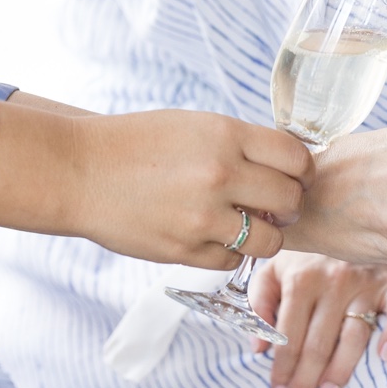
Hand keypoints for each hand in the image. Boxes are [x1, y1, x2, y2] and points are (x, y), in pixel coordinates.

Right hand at [68, 110, 313, 266]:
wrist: (82, 171)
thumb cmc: (141, 144)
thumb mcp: (198, 126)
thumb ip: (243, 145)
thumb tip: (289, 168)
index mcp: (227, 136)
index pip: (296, 157)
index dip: (304, 171)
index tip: (299, 177)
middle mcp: (221, 175)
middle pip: (290, 200)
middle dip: (290, 205)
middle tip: (278, 205)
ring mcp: (203, 217)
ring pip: (270, 240)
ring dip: (266, 234)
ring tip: (249, 224)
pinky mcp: (184, 251)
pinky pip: (233, 261)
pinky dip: (230, 252)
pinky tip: (215, 237)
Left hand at [249, 253, 386, 387]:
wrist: (342, 218)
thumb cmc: (305, 255)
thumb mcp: (272, 270)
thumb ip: (258, 304)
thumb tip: (258, 348)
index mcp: (301, 278)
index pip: (289, 336)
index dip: (281, 368)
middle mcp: (333, 280)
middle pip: (319, 343)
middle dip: (306, 378)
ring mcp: (365, 282)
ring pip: (354, 337)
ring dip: (341, 370)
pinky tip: (386, 356)